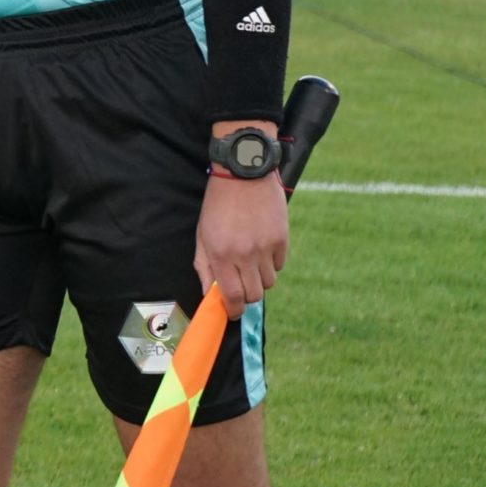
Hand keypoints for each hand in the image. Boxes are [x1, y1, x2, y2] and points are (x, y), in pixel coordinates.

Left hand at [194, 166, 288, 310]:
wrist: (244, 173)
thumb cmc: (218, 204)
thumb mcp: (202, 234)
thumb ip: (205, 266)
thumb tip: (208, 294)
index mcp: (221, 254)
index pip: (232, 296)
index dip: (232, 310)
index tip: (232, 313)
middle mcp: (245, 254)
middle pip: (253, 295)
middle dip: (246, 295)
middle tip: (241, 284)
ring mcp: (266, 247)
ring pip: (269, 282)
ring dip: (259, 279)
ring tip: (251, 261)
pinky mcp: (282, 239)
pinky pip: (280, 265)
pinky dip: (272, 263)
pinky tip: (262, 247)